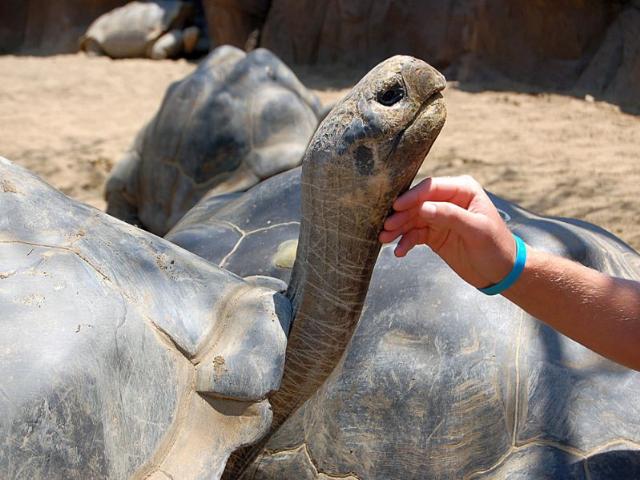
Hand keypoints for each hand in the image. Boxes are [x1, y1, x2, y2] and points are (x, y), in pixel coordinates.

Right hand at [379, 175, 515, 288]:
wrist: (501, 272)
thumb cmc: (496, 247)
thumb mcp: (476, 229)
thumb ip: (450, 216)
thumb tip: (422, 208)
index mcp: (462, 190)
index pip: (432, 188)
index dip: (413, 196)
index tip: (396, 207)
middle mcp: (448, 200)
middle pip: (417, 203)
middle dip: (401, 215)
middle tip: (386, 226)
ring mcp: (439, 217)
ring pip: (412, 219)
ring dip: (398, 229)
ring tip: (385, 239)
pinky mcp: (434, 234)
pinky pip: (414, 235)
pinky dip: (405, 242)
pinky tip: (399, 252)